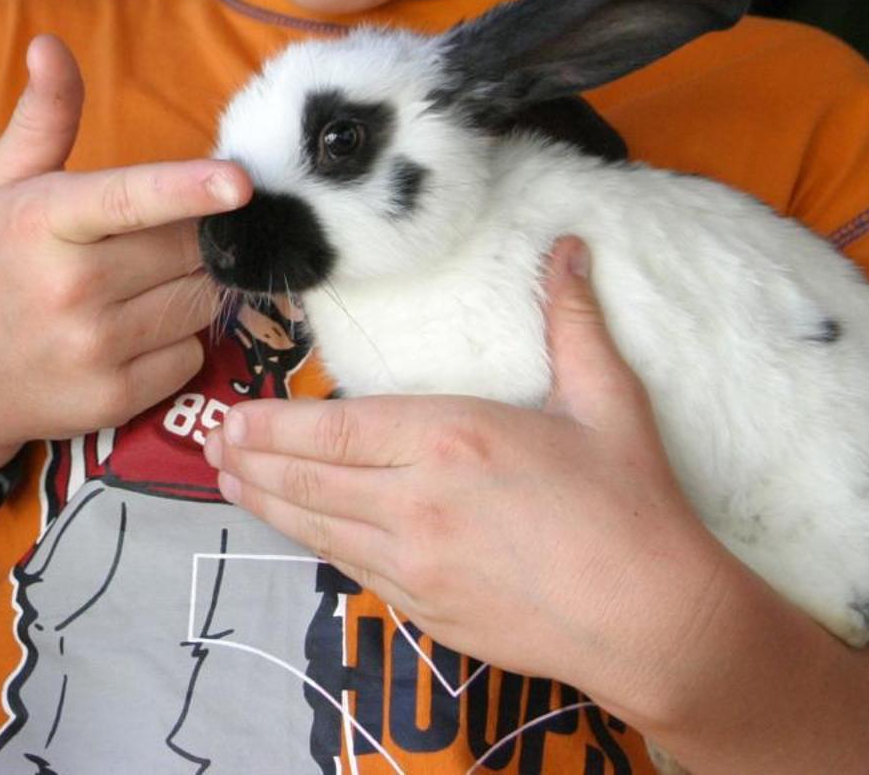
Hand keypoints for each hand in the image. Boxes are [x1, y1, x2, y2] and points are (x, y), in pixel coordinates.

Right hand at [0, 34, 250, 478]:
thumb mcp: (3, 186)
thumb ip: (43, 117)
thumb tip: (50, 44)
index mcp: (44, 221)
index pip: (127, 199)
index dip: (189, 187)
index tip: (239, 181)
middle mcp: (69, 286)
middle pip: (188, 248)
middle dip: (193, 237)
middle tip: (154, 242)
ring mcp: (93, 348)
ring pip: (199, 301)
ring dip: (190, 288)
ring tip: (138, 288)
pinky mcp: (114, 399)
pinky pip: (191, 354)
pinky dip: (178, 341)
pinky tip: (133, 334)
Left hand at [204, 237, 734, 706]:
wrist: (656, 621)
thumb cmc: (633, 507)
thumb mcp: (607, 401)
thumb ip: (571, 321)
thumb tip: (569, 247)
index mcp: (450, 440)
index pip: (335, 430)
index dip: (275, 426)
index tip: (235, 417)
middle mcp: (417, 503)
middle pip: (311, 481)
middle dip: (254, 461)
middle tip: (212, 444)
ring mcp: (417, 564)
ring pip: (320, 530)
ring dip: (269, 505)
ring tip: (229, 483)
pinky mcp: (428, 610)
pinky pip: (354, 571)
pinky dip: (316, 546)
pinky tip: (299, 533)